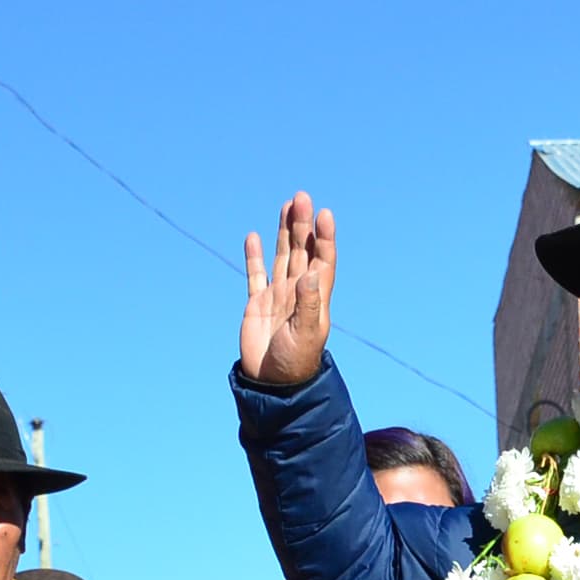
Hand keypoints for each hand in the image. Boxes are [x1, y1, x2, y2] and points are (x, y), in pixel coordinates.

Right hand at [237, 192, 336, 390]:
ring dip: (285, 232)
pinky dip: (255, 256)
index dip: (325, 237)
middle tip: (301, 197)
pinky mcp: (257, 303)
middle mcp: (298, 291)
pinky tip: (254, 237)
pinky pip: (256, 274)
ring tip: (287, 205)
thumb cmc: (295, 361)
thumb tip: (313, 273)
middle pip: (302, 250)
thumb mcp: (306, 333)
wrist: (272, 383)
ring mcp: (278, 295)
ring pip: (283, 256)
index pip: (323, 260)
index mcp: (316, 297)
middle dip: (302, 224)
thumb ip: (309, 302)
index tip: (324, 214)